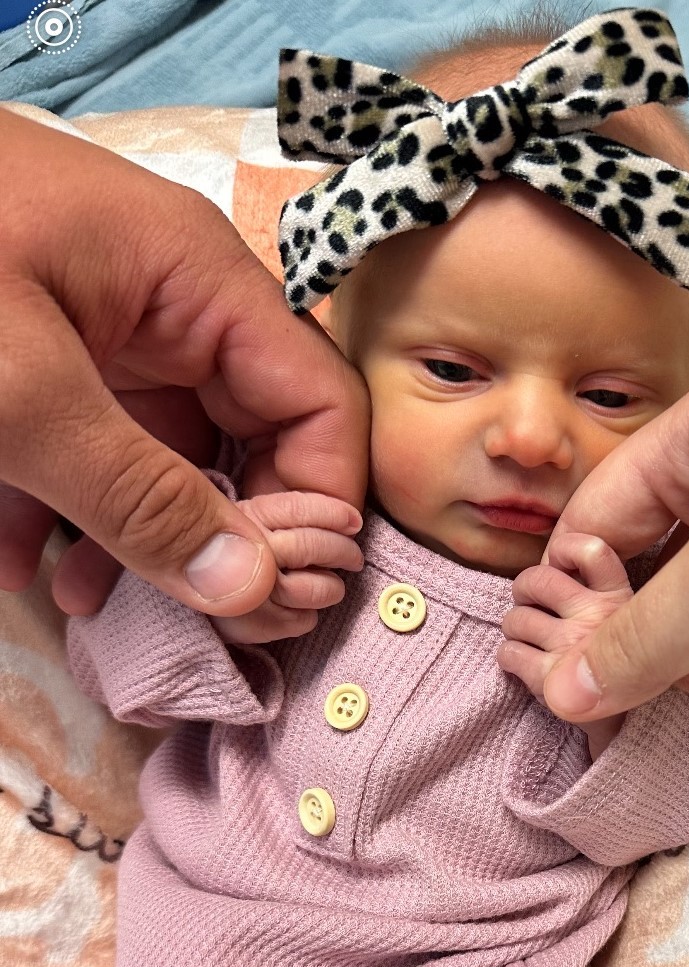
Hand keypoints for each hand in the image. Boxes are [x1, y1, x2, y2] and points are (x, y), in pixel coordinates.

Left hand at [0, 110, 368, 617]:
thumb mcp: (20, 394)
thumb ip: (139, 497)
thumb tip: (252, 590)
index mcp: (199, 282)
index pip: (318, 403)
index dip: (317, 506)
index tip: (276, 598)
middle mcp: (172, 305)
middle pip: (249, 440)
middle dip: (221, 537)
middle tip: (191, 621)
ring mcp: (106, 330)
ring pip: (168, 456)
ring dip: (137, 541)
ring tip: (83, 606)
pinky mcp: (47, 355)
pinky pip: (93, 447)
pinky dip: (68, 513)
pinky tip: (22, 564)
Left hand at [498, 532, 631, 758]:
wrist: (633, 732)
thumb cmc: (626, 675)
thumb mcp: (629, 622)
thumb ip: (601, 587)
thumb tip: (556, 560)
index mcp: (624, 597)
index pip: (589, 549)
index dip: (564, 551)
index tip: (561, 567)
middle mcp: (602, 616)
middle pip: (538, 581)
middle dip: (525, 596)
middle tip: (533, 610)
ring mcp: (576, 646)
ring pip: (517, 618)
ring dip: (513, 630)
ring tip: (526, 640)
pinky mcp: (552, 678)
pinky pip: (509, 653)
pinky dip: (507, 659)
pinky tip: (521, 666)